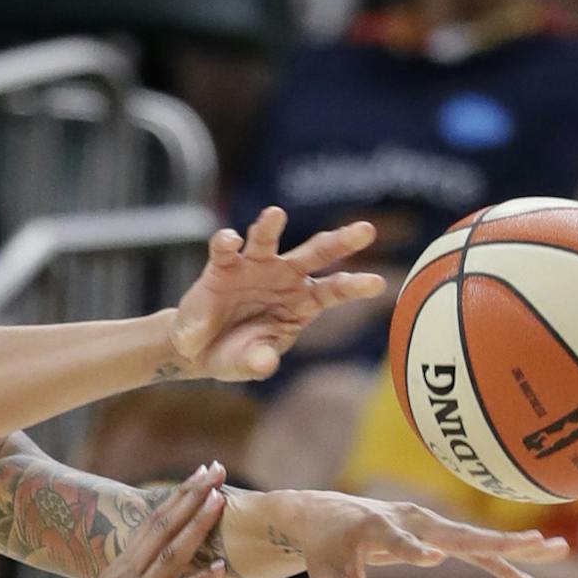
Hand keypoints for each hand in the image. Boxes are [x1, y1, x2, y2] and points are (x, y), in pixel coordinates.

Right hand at [44, 464, 228, 577]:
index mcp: (117, 573)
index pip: (151, 526)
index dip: (177, 499)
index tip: (198, 477)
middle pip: (162, 527)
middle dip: (191, 496)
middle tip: (214, 468)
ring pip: (171, 554)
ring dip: (198, 524)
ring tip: (220, 498)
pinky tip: (218, 569)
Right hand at [166, 209, 385, 383]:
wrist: (199, 351)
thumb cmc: (236, 354)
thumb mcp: (249, 363)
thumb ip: (259, 361)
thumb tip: (266, 362)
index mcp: (304, 302)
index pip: (334, 291)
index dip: (354, 287)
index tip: (378, 284)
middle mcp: (285, 278)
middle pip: (317, 253)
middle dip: (341, 241)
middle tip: (367, 230)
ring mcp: (255, 268)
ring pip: (267, 241)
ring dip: (269, 227)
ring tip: (274, 214)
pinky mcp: (222, 266)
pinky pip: (225, 250)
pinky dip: (226, 242)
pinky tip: (231, 239)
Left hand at [261, 490, 566, 577]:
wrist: (326, 514)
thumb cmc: (326, 553)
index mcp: (375, 530)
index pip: (398, 542)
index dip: (412, 551)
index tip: (433, 558)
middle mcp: (408, 520)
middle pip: (456, 535)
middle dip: (497, 541)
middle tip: (537, 541)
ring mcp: (426, 523)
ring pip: (475, 538)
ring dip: (515, 546)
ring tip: (559, 548)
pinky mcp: (435, 532)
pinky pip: (471, 549)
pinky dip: (497, 563)